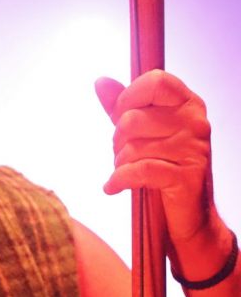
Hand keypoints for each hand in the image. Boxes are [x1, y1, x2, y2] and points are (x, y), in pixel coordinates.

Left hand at [94, 69, 214, 245]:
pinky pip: (138, 171)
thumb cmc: (166, 167)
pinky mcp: (186, 178)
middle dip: (117, 140)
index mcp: (188, 104)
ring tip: (124, 170)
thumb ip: (124, 106)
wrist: (191, 214)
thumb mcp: (145, 132)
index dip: (127, 98)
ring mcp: (193, 150)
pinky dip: (119, 181)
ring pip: (133, 148)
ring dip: (119, 163)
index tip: (119, 116)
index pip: (155, 81)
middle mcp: (195, 123)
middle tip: (121, 153)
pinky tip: (112, 187)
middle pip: (133, 120)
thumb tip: (100, 81)